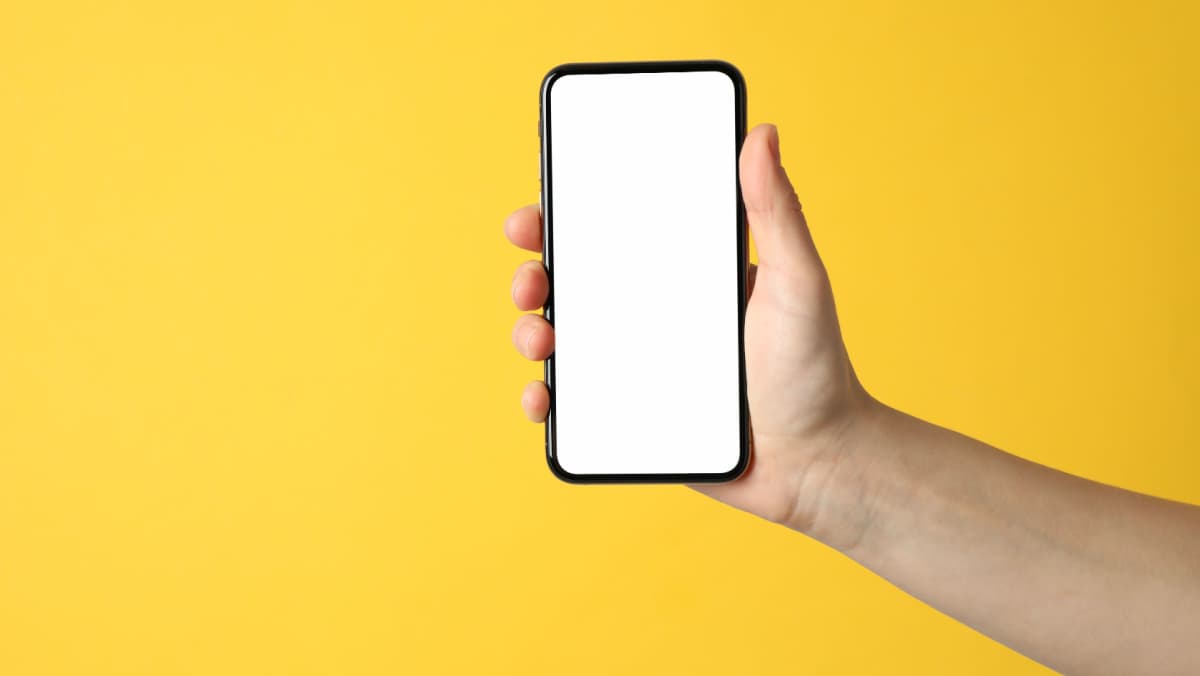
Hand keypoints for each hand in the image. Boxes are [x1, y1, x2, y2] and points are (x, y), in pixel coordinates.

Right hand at [505, 124, 873, 547]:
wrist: (818, 462)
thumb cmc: (816, 369)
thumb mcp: (798, 282)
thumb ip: (777, 212)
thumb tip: (763, 133)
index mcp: (684, 274)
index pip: (615, 233)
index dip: (568, 217)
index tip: (540, 211)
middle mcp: (653, 315)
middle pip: (573, 284)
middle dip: (534, 274)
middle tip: (530, 278)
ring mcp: (638, 366)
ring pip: (563, 340)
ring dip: (530, 331)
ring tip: (539, 339)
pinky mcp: (632, 416)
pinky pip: (575, 404)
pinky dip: (545, 398)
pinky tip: (544, 397)